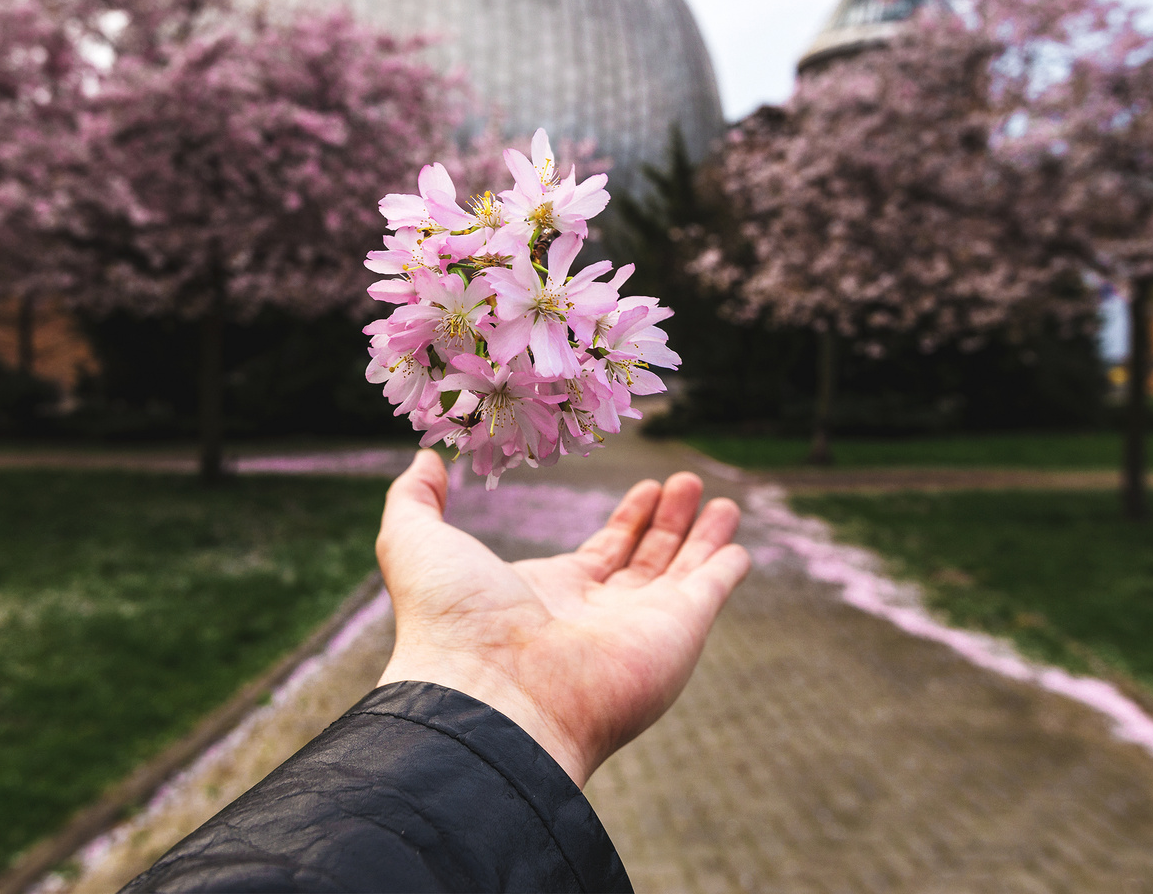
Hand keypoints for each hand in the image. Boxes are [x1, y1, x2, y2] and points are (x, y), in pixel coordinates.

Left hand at [375, 450, 750, 786]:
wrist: (492, 695)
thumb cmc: (450, 621)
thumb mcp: (415, 542)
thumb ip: (415, 499)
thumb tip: (424, 458)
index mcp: (545, 595)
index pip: (598, 555)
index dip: (623, 521)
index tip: (643, 488)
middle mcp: (596, 615)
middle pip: (643, 562)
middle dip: (665, 521)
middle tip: (684, 481)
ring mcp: (639, 626)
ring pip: (680, 573)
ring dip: (699, 534)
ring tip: (718, 498)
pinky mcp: (677, 631)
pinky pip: (709, 593)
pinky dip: (725, 569)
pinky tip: (737, 547)